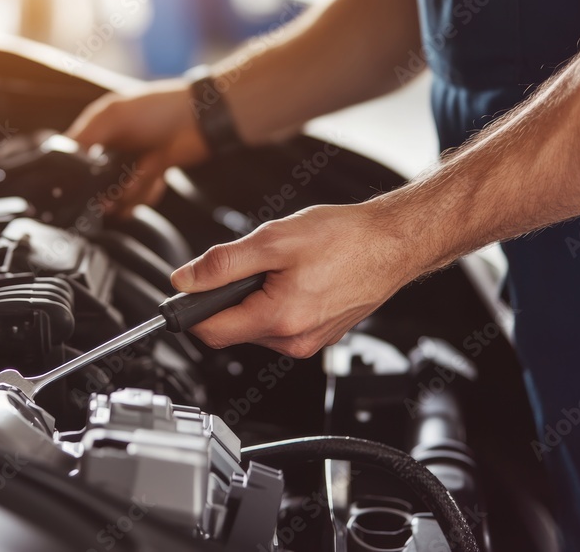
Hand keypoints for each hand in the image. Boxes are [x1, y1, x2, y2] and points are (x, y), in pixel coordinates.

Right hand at [65, 79, 209, 214]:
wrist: (201, 120)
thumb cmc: (158, 109)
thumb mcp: (114, 117)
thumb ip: (86, 137)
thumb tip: (64, 158)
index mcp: (99, 129)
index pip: (75, 158)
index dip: (75, 176)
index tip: (78, 190)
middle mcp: (112, 148)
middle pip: (95, 184)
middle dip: (104, 193)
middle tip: (109, 198)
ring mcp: (131, 164)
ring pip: (118, 195)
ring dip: (129, 192)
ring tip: (141, 177)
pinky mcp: (150, 177)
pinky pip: (140, 197)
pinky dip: (147, 192)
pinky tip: (155, 177)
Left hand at [170, 203, 418, 357]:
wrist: (393, 243)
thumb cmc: (346, 239)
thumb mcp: (274, 240)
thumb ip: (223, 263)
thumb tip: (186, 279)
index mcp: (279, 319)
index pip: (211, 331)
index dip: (192, 309)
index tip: (189, 290)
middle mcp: (294, 340)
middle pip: (233, 328)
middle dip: (230, 297)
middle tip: (254, 263)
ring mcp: (309, 341)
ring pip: (256, 327)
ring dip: (255, 298)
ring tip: (282, 268)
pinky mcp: (320, 335)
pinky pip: (280, 324)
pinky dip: (277, 301)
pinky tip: (298, 277)